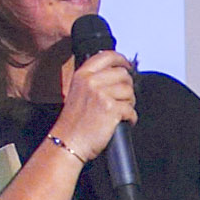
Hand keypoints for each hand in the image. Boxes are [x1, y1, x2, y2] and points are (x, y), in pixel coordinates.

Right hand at [52, 50, 135, 167]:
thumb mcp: (76, 92)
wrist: (67, 143)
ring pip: (129, 92)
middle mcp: (91, 81)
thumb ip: (92, 81)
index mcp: (82, 75)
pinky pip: (131, 110)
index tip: (127, 65)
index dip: (121, 59)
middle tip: (123, 99)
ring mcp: (101, 94)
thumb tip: (115, 75)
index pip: (107, 56)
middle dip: (127, 87)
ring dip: (130, 103)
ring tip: (121, 112)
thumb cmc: (72, 123)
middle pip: (123, 75)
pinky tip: (124, 121)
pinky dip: (131, 118)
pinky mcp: (111, 109)